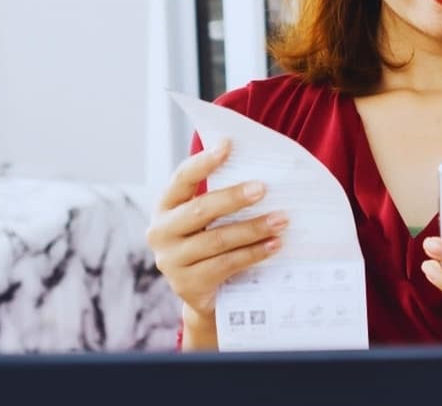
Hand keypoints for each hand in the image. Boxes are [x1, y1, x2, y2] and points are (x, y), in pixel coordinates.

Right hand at [146, 139, 288, 320]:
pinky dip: (254, 253)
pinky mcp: (187, 284)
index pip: (182, 178)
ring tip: (280, 220)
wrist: (205, 295)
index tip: (228, 145)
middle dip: (234, 198)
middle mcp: (161, 232)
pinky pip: (226, 264)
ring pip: (218, 239)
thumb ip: (222, 199)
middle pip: (201, 209)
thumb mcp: (208, 219)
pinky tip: (274, 244)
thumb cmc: (211, 244)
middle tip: (263, 188)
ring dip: (253, 228)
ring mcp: (171, 261)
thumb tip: (260, 174)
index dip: (204, 162)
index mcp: (165, 206)